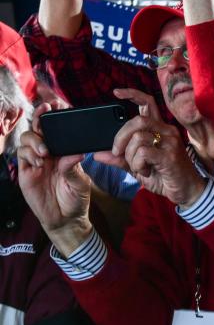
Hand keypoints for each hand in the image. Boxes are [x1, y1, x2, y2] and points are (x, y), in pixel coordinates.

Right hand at [16, 104, 92, 240]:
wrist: (66, 219)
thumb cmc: (76, 198)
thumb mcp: (80, 181)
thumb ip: (73, 166)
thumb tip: (77, 152)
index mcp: (64, 151)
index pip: (57, 130)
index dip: (53, 116)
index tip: (55, 105)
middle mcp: (49, 153)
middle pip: (38, 129)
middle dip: (39, 120)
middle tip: (43, 119)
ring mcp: (36, 161)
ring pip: (27, 139)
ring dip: (35, 140)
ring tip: (45, 152)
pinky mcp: (25, 172)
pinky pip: (22, 156)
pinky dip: (29, 154)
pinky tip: (39, 161)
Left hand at [98, 89, 205, 206]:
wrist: (187, 192)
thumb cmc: (165, 177)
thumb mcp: (137, 167)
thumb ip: (120, 159)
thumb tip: (98, 154)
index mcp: (160, 129)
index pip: (148, 103)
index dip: (132, 94)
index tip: (116, 92)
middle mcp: (167, 131)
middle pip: (137, 120)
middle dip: (120, 136)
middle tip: (117, 152)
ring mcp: (170, 142)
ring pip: (138, 137)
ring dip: (130, 156)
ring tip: (139, 167)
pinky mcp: (169, 155)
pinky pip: (143, 152)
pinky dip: (137, 164)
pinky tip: (145, 171)